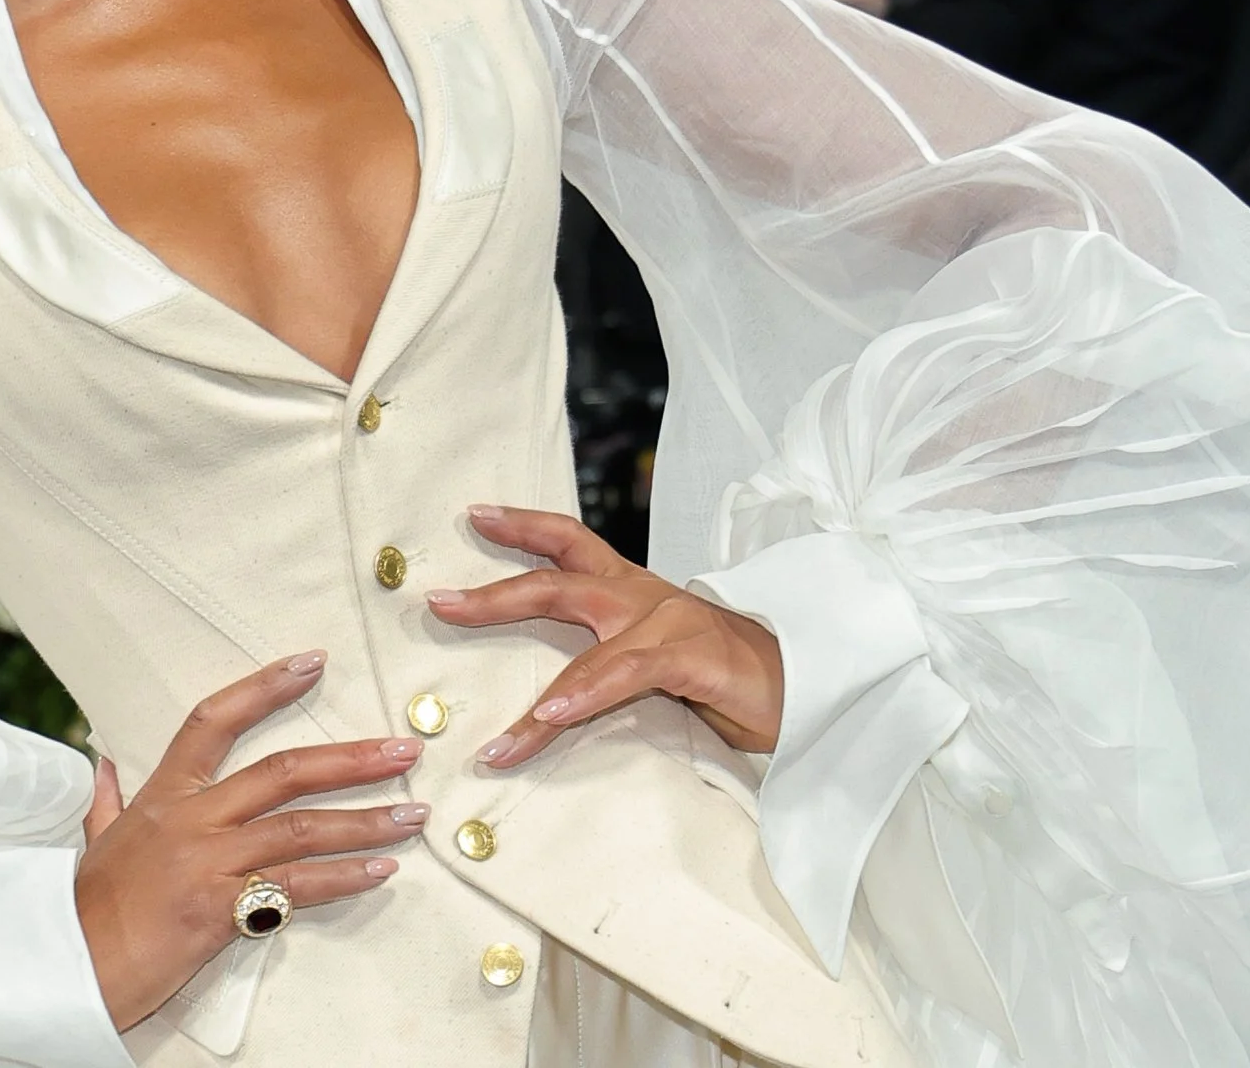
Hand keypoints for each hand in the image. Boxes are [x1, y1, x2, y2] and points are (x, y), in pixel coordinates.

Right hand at [74, 652, 424, 1030]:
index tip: (313, 662)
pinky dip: (343, 878)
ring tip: (411, 816)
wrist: (66, 967)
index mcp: (164, 794)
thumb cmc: (83, 909)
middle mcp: (192, 819)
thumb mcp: (92, 843)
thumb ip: (106, 802)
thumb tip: (103, 765)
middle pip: (283, 772)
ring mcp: (209, 863)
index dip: (265, 686)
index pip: (215, 719)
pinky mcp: (220, 911)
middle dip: (350, 759)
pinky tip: (381, 871)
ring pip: (301, 828)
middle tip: (403, 751)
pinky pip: (295, 888)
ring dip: (365, 820)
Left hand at [427, 506, 784, 770]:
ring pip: (587, 645)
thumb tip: (543, 690)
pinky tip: (554, 715)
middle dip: (494, 594)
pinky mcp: (695, 658)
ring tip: (497, 736)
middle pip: (557, 582)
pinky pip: (627, 674)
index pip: (570, 542)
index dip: (522, 524)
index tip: (474, 514)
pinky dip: (587, 695)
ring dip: (538, 700)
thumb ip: (607, 662)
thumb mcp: (656, 660)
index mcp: (634, 591)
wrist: (810, 689)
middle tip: (438, 603)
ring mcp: (670, 624)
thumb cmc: (726, 679)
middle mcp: (645, 597)